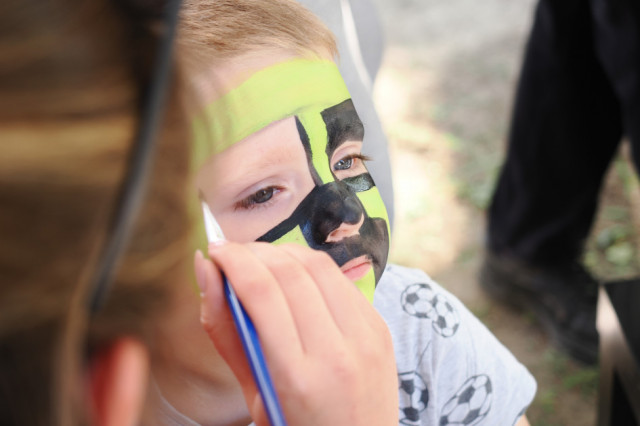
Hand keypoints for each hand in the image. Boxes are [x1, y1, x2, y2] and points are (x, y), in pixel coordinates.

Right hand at [194, 242, 397, 425]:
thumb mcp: (252, 396)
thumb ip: (226, 332)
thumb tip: (205, 271)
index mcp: (297, 378)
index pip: (261, 292)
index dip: (232, 260)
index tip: (215, 252)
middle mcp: (338, 353)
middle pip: (290, 271)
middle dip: (253, 251)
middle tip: (231, 254)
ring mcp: (366, 338)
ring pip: (319, 266)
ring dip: (282, 252)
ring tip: (260, 262)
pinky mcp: (380, 328)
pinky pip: (341, 280)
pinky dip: (311, 269)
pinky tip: (294, 279)